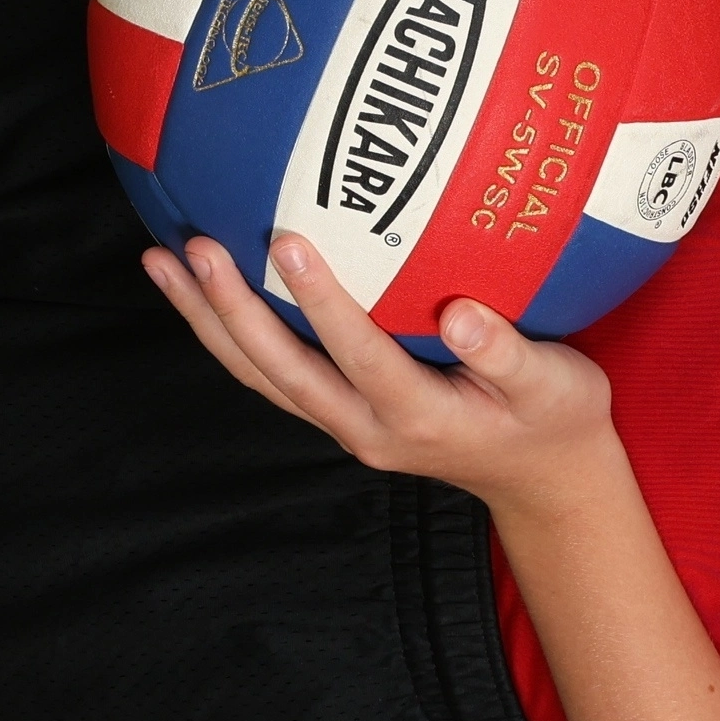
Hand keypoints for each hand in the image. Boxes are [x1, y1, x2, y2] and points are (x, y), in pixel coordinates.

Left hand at [143, 229, 618, 512]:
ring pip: (261, 375)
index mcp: (419, 415)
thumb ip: (509, 353)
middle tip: (194, 246)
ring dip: (207, 321)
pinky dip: (228, 332)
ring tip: (162, 260)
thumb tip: (460, 317)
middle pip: (280, 370)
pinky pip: (271, 372)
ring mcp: (346, 424)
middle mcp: (367, 426)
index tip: (289, 241)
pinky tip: (202, 288)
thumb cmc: (555, 420)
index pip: (359, 355)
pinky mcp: (339, 412)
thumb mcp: (557, 386)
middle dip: (230, 311)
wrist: (541, 479)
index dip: (322, 302)